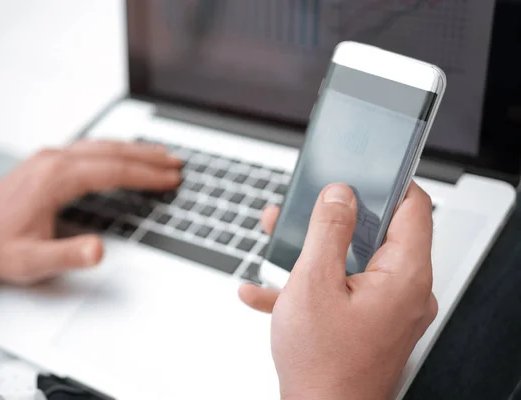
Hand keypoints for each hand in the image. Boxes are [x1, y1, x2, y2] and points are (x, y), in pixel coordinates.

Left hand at [0, 140, 181, 284]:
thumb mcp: (32, 261)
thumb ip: (69, 255)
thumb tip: (100, 250)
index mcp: (56, 178)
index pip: (113, 171)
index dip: (146, 176)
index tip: (171, 179)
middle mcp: (54, 160)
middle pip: (112, 151)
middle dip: (148, 157)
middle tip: (176, 163)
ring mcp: (49, 157)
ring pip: (101, 146)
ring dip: (133, 149)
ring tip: (159, 155)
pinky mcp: (46, 161)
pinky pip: (89, 148)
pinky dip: (114, 150)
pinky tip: (122, 154)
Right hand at [240, 182, 436, 399]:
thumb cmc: (323, 365)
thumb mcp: (314, 283)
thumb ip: (328, 230)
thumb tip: (340, 194)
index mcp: (403, 275)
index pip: (413, 207)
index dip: (388, 182)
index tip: (362, 171)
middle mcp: (404, 291)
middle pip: (377, 233)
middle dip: (334, 217)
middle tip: (306, 207)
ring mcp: (387, 310)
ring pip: (354, 262)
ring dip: (314, 250)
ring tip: (278, 242)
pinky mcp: (369, 324)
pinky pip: (341, 293)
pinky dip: (310, 286)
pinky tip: (265, 291)